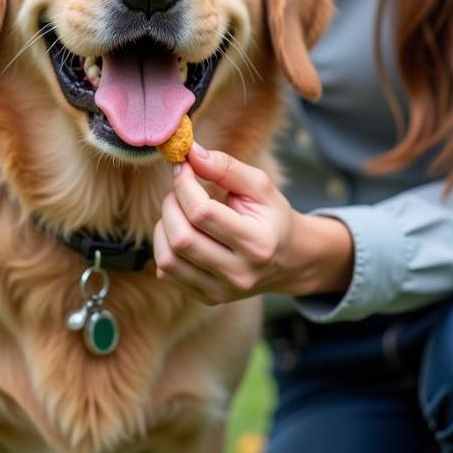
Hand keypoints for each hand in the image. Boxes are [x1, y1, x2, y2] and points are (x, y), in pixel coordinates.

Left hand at [153, 143, 353, 304]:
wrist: (289, 259)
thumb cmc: (272, 217)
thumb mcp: (260, 186)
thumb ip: (226, 167)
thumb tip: (191, 153)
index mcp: (257, 243)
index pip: (202, 213)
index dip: (184, 184)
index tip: (184, 167)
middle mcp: (239, 274)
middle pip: (182, 238)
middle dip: (170, 204)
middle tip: (179, 188)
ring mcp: (221, 291)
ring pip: (168, 259)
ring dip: (163, 226)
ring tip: (178, 210)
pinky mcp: (207, 299)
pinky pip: (166, 273)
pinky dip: (164, 246)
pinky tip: (180, 231)